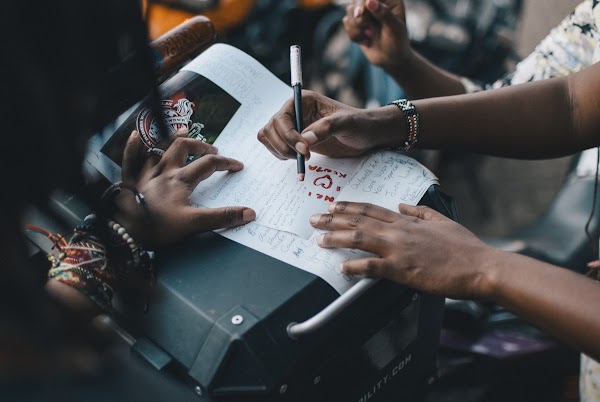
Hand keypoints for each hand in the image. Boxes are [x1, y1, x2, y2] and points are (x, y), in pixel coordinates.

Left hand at [113, 130, 255, 246]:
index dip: (226, 163)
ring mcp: (145, 174)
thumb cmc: (158, 228)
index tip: (237, 166)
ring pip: (159, 147)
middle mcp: (163, 171)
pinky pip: (130, 158)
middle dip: (200, 146)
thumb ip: (222, 218)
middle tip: (212, 150)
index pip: (208, 164)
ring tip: (183, 130)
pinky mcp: (129, 181)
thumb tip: (249, 213)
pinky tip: (134, 135)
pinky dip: (133, 146)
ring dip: (171, 137)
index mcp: (181, 180)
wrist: (125, 233)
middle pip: (184, 148)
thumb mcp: (194, 224)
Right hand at [258, 90, 398, 159]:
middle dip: (283, 145)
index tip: (303, 150)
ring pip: (268, 138)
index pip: (282, 117)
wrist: (367, 135)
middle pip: (270, 128)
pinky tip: (300, 161)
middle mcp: (294, 112)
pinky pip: (275, 147)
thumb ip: (326, 129)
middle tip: (303, 156)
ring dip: (280, 151)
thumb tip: (305, 141)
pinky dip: (282, 156)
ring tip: (302, 158)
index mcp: (304, 101)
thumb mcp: (346, 123)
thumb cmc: (360, 124)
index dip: (288, 135)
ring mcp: (293, 126)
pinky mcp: (294, 140)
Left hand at [310, 202, 496, 299]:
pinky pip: (372, 267)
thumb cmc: (464, 247)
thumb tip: (404, 205)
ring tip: (320, 239)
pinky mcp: (403, 269)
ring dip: (337, 238)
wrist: (480, 266)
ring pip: (360, 239)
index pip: (372, 209)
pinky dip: (355, 266)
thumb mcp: (441, 221)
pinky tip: (342, 267)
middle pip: (359, 221)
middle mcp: (399, 231)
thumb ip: (420, 212)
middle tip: (314, 219)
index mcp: (408, 221)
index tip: (334, 205)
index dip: (350, 207)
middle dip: (333, 220)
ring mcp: (399, 249)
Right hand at [344, 0, 409, 72]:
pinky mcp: (357, 22)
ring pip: (350, 10)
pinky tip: (365, 41)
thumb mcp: (394, 28)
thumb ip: (384, 14)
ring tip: (369, 36)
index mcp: (390, 0)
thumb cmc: (397, 42)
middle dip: (358, 15)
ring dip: (356, 27)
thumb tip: (370, 1)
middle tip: (363, 25)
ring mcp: (366, 12)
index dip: (362, 1)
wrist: (391, 59)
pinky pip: (346, 22)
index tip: (360, 13)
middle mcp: (376, 2)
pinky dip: (354, 34)